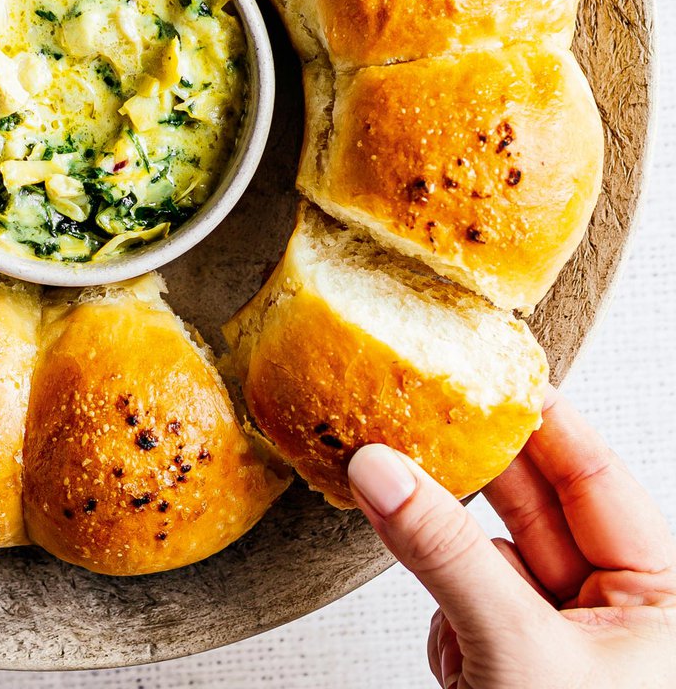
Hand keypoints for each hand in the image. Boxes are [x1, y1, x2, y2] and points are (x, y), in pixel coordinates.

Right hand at [348, 388, 675, 688]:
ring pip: (486, 556)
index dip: (544, 420)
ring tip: (393, 495)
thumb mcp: (520, 650)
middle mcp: (611, 615)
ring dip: (441, 546)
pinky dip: (440, 612)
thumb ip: (447, 553)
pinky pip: (462, 604)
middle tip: (422, 412)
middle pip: (534, 508)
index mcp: (657, 602)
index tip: (490, 371)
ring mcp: (556, 641)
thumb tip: (381, 469)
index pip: (596, 479)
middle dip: (473, 469)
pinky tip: (444, 636)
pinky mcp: (506, 667)